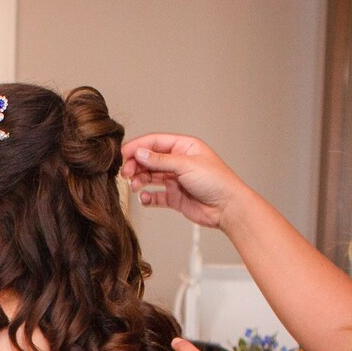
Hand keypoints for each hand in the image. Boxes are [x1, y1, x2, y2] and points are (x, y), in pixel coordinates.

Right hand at [120, 133, 259, 230]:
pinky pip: (156, 196)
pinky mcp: (175, 197)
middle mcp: (178, 162)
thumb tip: (139, 153)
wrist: (228, 207)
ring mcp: (176, 180)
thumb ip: (160, 160)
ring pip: (150, 177)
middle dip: (136, 165)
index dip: (138, 147)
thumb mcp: (186, 165)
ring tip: (134, 185)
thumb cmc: (216, 181)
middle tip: (125, 173)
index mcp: (183, 147)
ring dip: (139, 180)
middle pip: (150, 160)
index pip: (155, 143)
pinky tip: (144, 198)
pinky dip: (147, 197)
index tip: (123, 155)